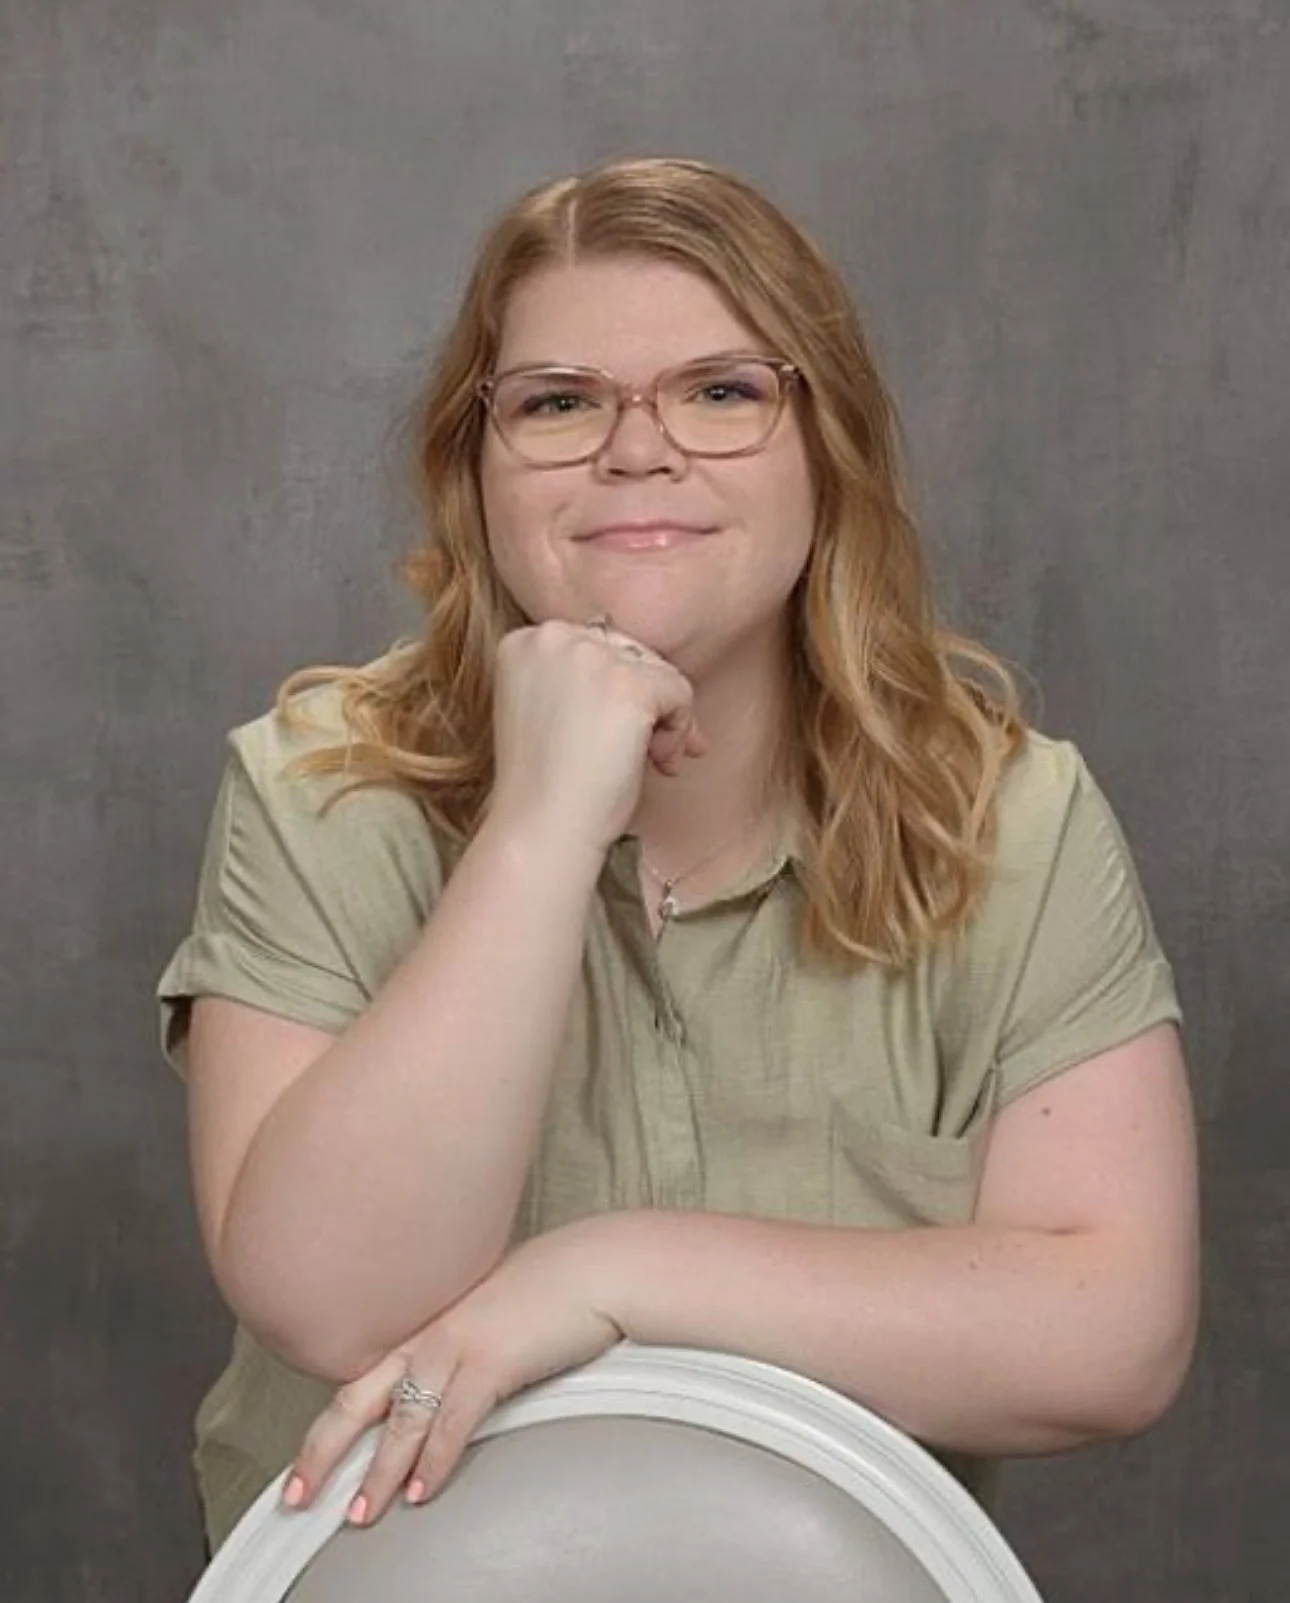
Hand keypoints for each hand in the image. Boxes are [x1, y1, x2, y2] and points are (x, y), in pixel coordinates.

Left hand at [281, 1218, 626, 1527]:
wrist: (592, 1267)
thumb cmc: (551, 1288)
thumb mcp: (489, 1309)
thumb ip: (461, 1340)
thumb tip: (450, 1377)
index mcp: (425, 1320)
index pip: (361, 1378)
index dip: (329, 1424)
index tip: (307, 1460)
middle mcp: (429, 1331)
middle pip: (356, 1398)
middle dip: (320, 1452)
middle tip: (296, 1494)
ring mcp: (456, 1344)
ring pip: (399, 1420)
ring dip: (376, 1473)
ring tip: (360, 1512)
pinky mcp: (491, 1361)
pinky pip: (451, 1422)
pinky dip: (432, 1463)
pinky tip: (421, 1491)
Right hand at [489, 619, 707, 853]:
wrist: (540, 827)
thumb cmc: (547, 785)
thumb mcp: (552, 712)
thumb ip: (586, 683)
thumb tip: (659, 681)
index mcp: (523, 642)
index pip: (597, 647)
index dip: (619, 690)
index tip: (623, 732)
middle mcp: (553, 637)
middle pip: (631, 654)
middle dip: (651, 703)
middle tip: (656, 753)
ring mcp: (590, 656)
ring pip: (659, 672)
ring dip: (667, 721)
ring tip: (656, 763)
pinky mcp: (627, 684)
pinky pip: (680, 692)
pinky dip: (680, 731)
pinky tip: (658, 765)